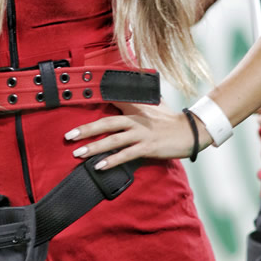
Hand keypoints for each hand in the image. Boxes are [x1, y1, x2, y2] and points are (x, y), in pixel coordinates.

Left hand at [63, 100, 206, 169]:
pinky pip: (126, 155)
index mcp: (135, 109)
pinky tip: (99, 166)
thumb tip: (123, 94)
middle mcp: (135, 120)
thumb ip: (136, 101)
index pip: (111, 103)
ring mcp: (141, 134)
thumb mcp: (152, 105)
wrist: (191, 131)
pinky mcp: (147, 147)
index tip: (76, 107)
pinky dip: (111, 160)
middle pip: (106, 123)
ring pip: (113, 140)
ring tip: (78, 153)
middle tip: (69, 136)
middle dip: (86, 130)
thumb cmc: (170, 120)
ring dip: (94, 147)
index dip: (93, 105)